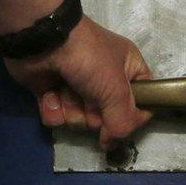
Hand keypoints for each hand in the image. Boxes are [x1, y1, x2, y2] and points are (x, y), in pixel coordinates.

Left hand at [5, 16, 152, 148]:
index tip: (120, 121)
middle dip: (93, 114)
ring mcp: (76, 86)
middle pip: (106, 118)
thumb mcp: (116, 89)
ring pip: (78, 120)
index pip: (141, 103)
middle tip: (88, 99)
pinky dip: (52, 108)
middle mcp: (103, 80)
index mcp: (127, 70)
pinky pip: (56, 117)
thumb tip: (112, 144)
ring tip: (65, 90)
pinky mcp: (51, 92)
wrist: (44, 40)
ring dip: (71, 110)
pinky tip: (49, 93)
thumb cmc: (88, 58)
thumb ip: (123, 122)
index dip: (132, 117)